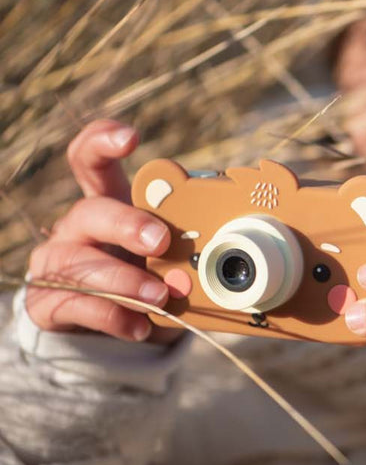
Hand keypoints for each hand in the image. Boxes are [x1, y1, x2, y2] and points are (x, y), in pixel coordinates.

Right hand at [26, 119, 180, 343]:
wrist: (112, 319)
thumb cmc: (145, 271)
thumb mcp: (164, 253)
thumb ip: (183, 247)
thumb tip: (217, 252)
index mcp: (106, 202)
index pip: (89, 160)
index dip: (102, 141)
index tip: (131, 138)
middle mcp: (77, 227)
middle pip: (90, 211)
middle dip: (127, 224)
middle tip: (161, 240)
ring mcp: (57, 263)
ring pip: (81, 264)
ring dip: (126, 281)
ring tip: (160, 296)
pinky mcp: (48, 302)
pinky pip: (77, 306)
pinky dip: (114, 317)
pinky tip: (141, 325)